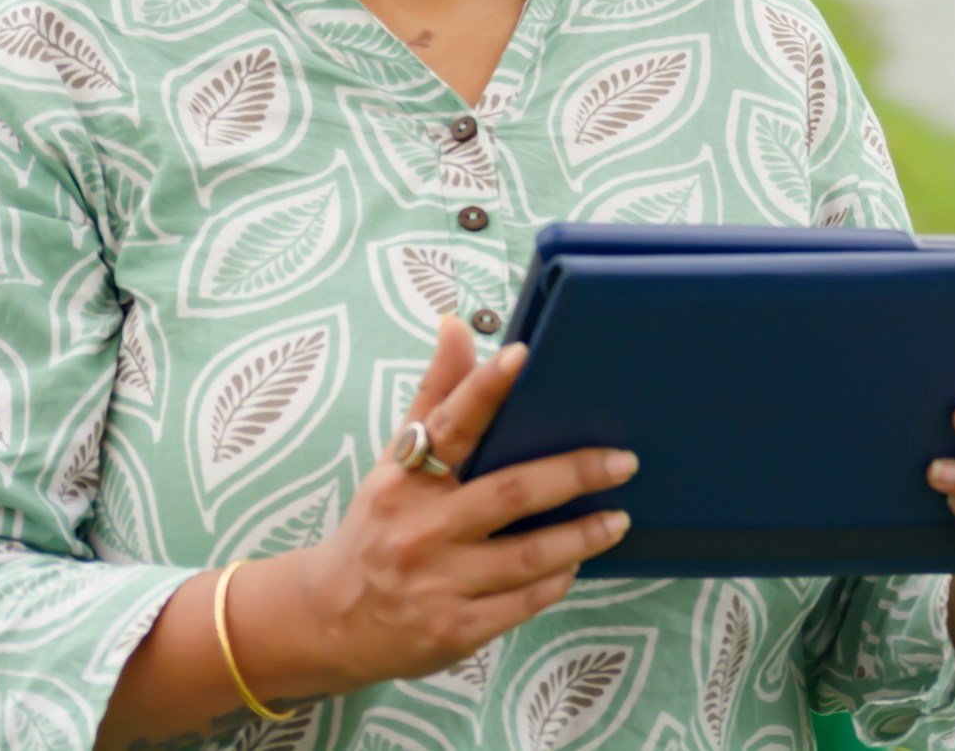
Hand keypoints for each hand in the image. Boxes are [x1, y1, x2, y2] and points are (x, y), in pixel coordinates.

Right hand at [281, 314, 639, 690]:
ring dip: (581, 536)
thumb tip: (457, 324)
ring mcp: (436, 583)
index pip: (449, 424)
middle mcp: (419, 529)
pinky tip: (575, 565)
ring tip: (618, 519)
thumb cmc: (378, 526)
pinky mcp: (453, 630)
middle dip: (574, 473)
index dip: (484, 388)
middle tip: (624, 461)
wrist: (330, 620)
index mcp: (404, 479)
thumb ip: (435, 396)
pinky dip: (555, 582)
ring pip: (528, 556)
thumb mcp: (394, 463)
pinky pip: (521, 603)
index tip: (522, 355)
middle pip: (510, 492)